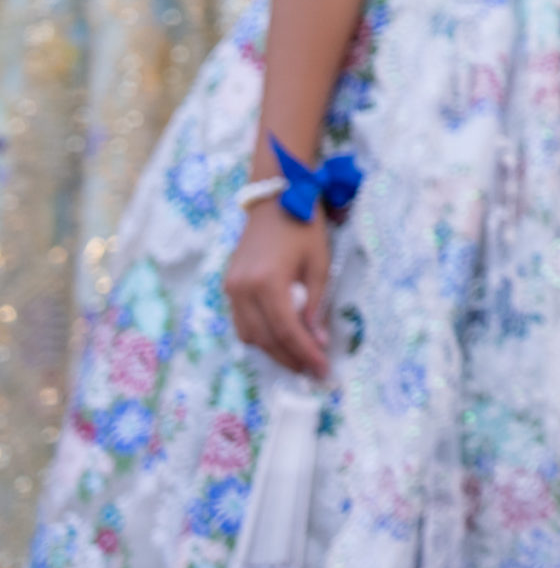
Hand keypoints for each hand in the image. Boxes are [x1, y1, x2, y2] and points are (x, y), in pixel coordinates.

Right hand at [224, 202, 333, 378]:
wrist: (275, 197)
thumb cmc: (303, 226)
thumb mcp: (319, 264)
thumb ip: (315, 304)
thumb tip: (318, 341)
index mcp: (267, 283)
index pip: (287, 331)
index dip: (305, 354)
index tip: (322, 370)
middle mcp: (242, 289)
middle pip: (265, 338)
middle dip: (290, 358)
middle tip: (313, 371)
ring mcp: (231, 288)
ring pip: (249, 334)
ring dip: (273, 350)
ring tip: (299, 358)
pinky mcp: (229, 285)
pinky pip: (241, 321)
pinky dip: (260, 334)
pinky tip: (280, 338)